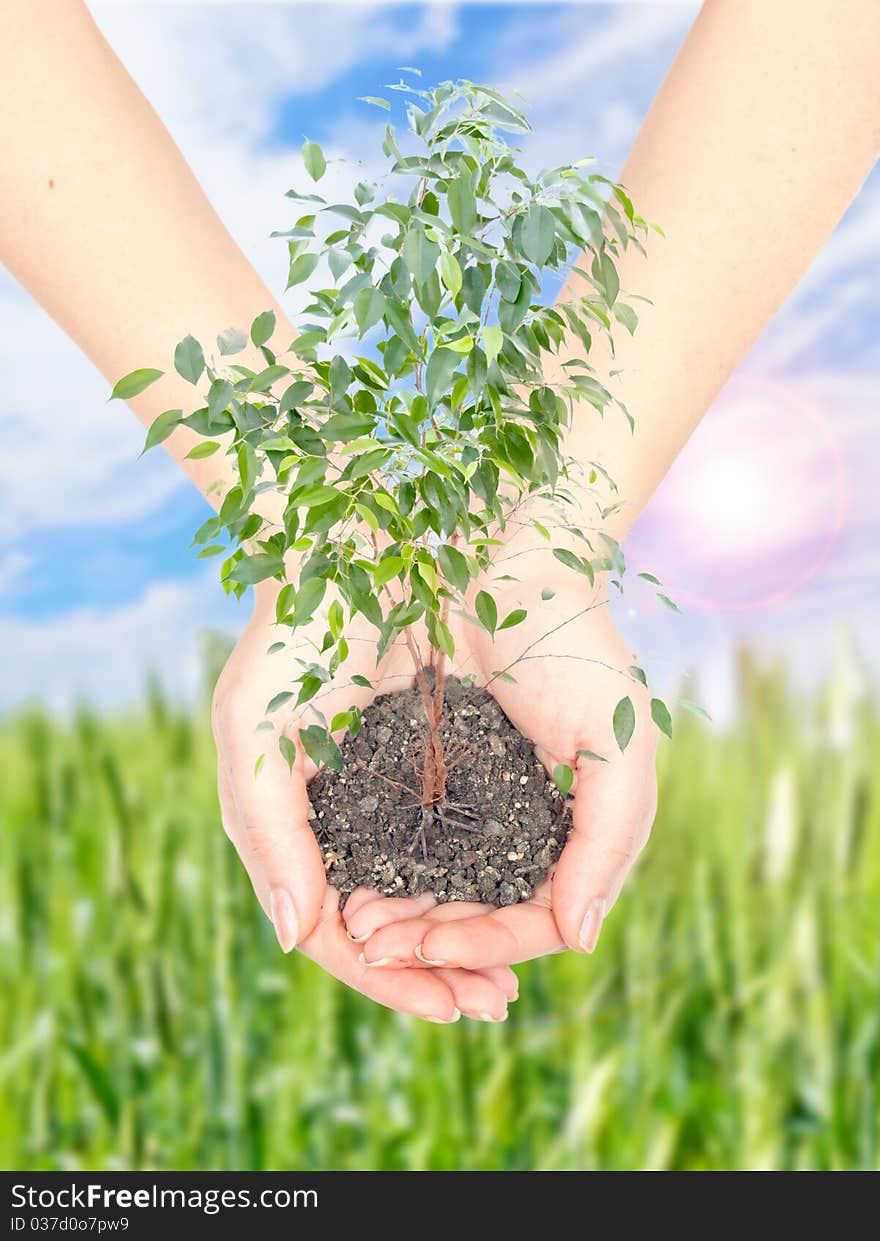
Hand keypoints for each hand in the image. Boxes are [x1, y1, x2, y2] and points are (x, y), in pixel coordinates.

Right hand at [212, 577, 516, 1020]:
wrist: (359, 540)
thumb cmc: (293, 631)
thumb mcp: (254, 730)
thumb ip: (265, 831)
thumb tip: (294, 936)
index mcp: (295, 821)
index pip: (335, 928)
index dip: (384, 976)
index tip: (442, 1007)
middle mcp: (346, 814)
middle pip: (391, 921)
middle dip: (437, 969)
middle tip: (491, 1006)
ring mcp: (395, 788)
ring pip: (432, 890)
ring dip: (469, 937)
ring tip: (510, 977)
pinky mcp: (443, 757)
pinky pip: (467, 838)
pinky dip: (490, 878)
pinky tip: (526, 902)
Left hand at [343, 543, 658, 969]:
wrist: (510, 565)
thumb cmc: (577, 649)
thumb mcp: (616, 744)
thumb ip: (607, 841)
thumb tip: (578, 942)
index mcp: (572, 830)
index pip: (535, 918)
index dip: (491, 945)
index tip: (444, 956)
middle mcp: (519, 825)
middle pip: (477, 913)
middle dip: (433, 943)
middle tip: (381, 951)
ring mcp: (469, 800)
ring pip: (434, 886)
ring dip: (402, 917)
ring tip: (362, 929)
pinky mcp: (423, 770)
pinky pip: (398, 839)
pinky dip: (379, 869)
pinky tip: (351, 884)